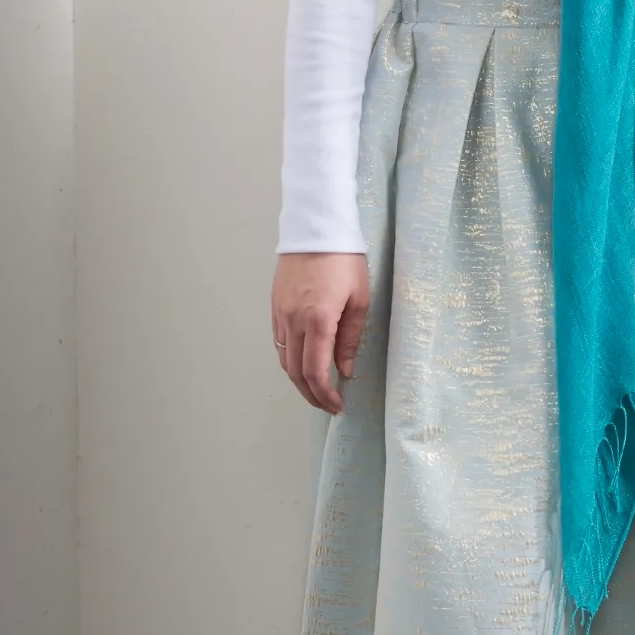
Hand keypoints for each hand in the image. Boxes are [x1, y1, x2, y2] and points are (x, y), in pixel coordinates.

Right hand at [271, 252, 368, 413]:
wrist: (315, 229)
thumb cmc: (344, 260)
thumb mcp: (359, 298)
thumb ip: (350, 337)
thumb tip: (344, 369)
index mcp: (318, 320)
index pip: (315, 372)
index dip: (324, 395)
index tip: (337, 405)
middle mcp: (293, 321)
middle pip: (295, 373)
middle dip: (311, 395)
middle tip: (327, 405)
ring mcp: (280, 314)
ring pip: (283, 360)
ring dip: (298, 380)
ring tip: (317, 388)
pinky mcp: (275, 306)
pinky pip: (279, 342)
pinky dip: (290, 359)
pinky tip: (304, 361)